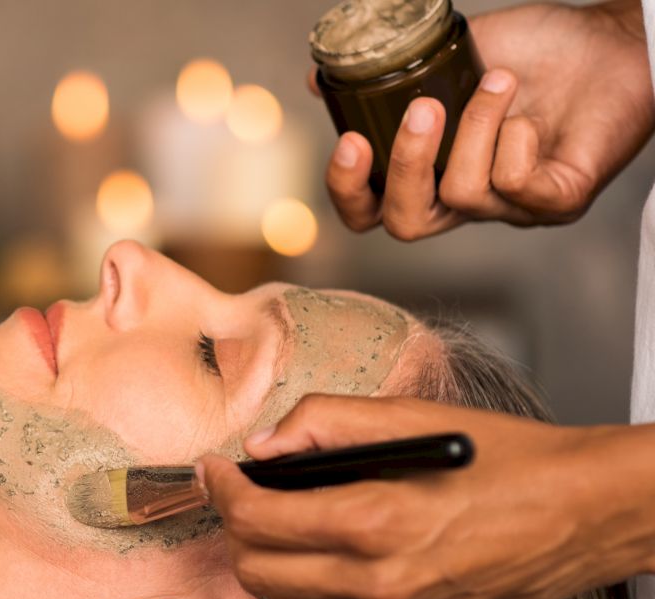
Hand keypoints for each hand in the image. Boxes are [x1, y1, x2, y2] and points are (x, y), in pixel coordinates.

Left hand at [199, 395, 654, 598]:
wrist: (584, 515)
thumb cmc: (508, 460)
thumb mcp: (412, 417)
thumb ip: (326, 421)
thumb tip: (263, 443)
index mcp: (378, 522)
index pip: (257, 519)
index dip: (222, 489)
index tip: (214, 467)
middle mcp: (380, 581)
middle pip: (257, 568)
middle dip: (234, 524)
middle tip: (237, 486)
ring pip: (284, 596)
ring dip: (263, 554)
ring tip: (272, 509)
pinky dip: (302, 575)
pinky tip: (315, 537)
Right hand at [318, 0, 654, 239]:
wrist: (614, 42)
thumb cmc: (538, 52)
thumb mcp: (450, 56)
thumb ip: (392, 72)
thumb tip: (317, 80)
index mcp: (432, 173)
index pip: (370, 210)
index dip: (348, 190)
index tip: (350, 141)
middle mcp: (467, 201)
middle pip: (405, 224)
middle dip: (403, 167)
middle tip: (421, 111)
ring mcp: (511, 208)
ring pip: (461, 193)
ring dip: (475, 126)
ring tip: (500, 81)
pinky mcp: (557, 202)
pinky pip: (514, 185)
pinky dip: (515, 140)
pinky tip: (532, 116)